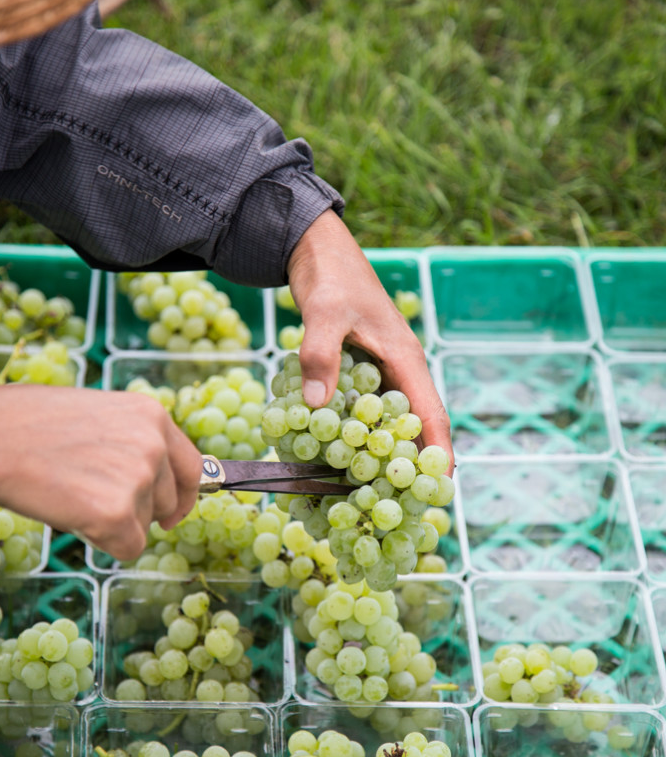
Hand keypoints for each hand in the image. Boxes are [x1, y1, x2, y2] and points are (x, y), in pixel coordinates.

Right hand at [0, 386, 201, 559]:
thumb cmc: (25, 423)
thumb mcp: (97, 414)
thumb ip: (132, 439)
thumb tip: (153, 476)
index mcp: (151, 414)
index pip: (191, 466)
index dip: (181, 495)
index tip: (171, 512)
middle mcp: (154, 444)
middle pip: (168, 502)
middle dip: (138, 510)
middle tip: (92, 495)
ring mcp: (138, 478)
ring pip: (145, 526)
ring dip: (115, 523)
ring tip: (73, 493)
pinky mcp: (117, 513)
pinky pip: (128, 548)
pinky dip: (103, 542)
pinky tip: (73, 514)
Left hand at [287, 210, 453, 470]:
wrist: (316, 250)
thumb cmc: (330, 277)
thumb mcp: (323, 313)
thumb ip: (321, 356)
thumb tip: (318, 406)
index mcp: (405, 359)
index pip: (430, 413)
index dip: (436, 451)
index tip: (440, 487)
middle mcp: (398, 370)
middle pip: (414, 425)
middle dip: (412, 464)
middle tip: (407, 505)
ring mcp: (380, 371)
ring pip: (388, 421)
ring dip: (383, 452)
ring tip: (373, 492)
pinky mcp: (359, 371)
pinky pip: (363, 410)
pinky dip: (356, 433)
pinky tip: (337, 455)